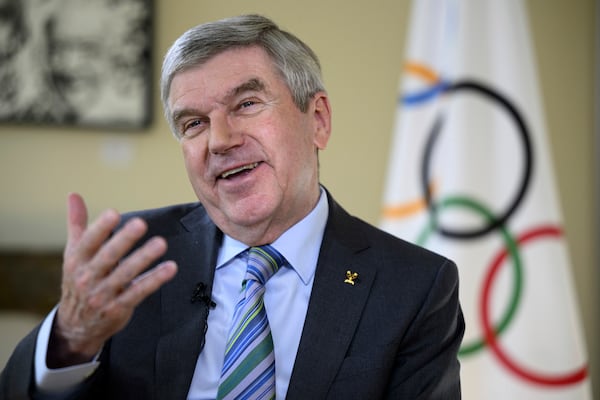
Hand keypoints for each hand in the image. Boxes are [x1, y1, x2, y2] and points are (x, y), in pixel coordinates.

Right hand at [47, 193, 177, 367]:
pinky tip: (170, 268)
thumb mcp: (73, 253)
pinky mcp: (118, 308)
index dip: (100, 227)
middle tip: (141, 223)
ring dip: (143, 258)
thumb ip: (77, 223)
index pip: (88, 242)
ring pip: (125, 274)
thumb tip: (73, 195)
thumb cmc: (79, 281)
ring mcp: (103, 294)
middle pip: (107, 256)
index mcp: (77, 260)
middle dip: (124, 240)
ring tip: (161, 243)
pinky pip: (139, 292)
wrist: (75, 326)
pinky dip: (154, 280)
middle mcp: (88, 277)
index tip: (113, 212)